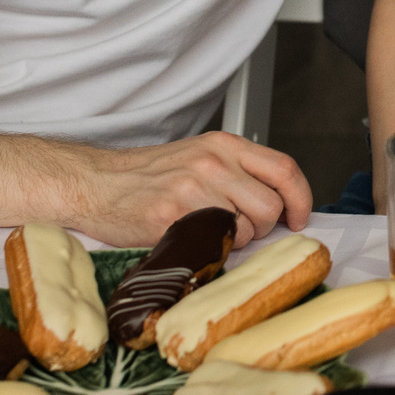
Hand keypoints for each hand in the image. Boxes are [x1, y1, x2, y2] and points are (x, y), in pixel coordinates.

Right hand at [80, 131, 313, 247]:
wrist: (94, 183)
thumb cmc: (148, 177)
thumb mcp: (198, 157)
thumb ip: (237, 172)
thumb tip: (280, 205)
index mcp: (223, 145)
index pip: (284, 169)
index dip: (301, 200)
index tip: (298, 219)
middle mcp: (211, 162)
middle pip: (270, 206)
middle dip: (262, 228)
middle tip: (238, 230)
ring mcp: (190, 188)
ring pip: (245, 230)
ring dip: (233, 241)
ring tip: (205, 231)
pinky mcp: (169, 216)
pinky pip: (212, 243)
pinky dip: (207, 249)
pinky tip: (187, 238)